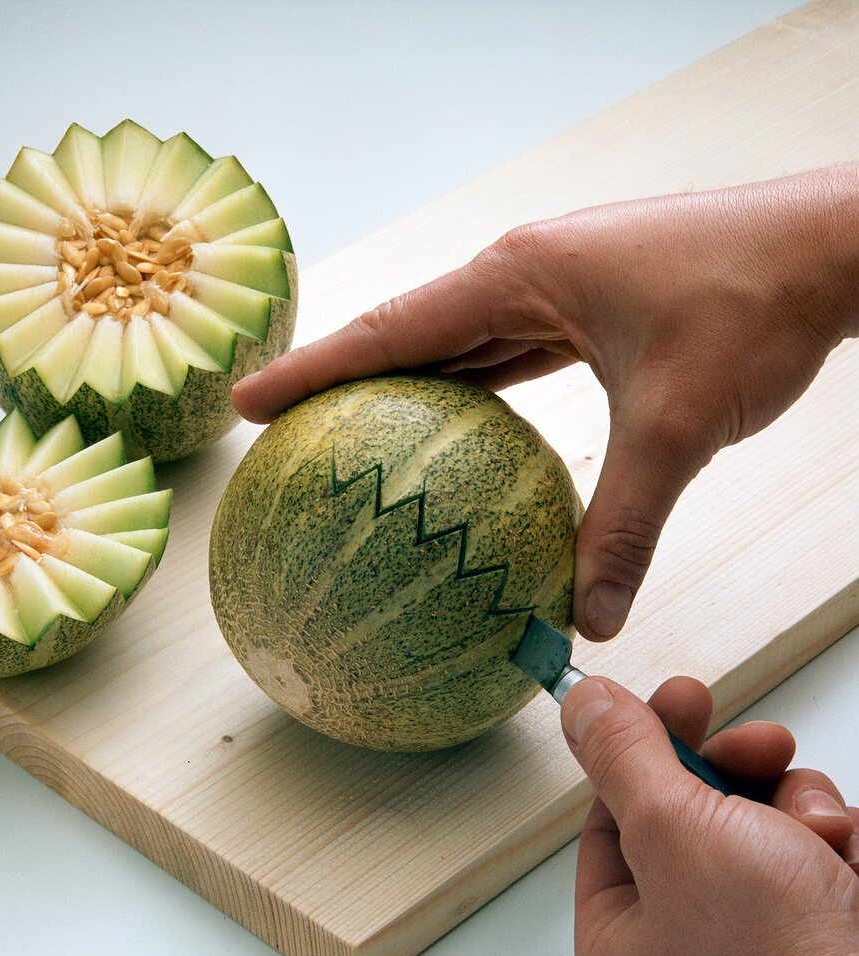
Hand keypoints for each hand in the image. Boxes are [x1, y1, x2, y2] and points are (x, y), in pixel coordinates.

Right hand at [233, 166, 858, 640]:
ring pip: (458, 341)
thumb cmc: (756, 301)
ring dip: (405, 382)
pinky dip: (473, 389)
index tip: (248, 402)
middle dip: (343, 376)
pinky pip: (510, 352)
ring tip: (350, 430)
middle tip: (282, 426)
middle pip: (411, 330)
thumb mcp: (675, 423)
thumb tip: (587, 616)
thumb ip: (622, 525)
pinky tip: (454, 430)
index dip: (314, 368)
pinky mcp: (588, 305)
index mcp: (521, 273)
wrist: (838, 246)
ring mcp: (556, 285)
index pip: (394, 328)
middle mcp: (526, 271)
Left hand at [562, 675, 858, 955]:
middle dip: (730, 770)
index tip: (673, 700)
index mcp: (619, 947)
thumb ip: (623, 756)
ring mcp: (754, 951)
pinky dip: (832, 840)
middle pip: (684, 816)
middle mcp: (680, 954)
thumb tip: (582, 707)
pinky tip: (847, 854)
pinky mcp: (817, 939)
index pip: (608, 821)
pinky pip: (810, 856)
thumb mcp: (674, 829)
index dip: (641, 753)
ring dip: (791, 805)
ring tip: (815, 826)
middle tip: (757, 739)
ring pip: (756, 827)